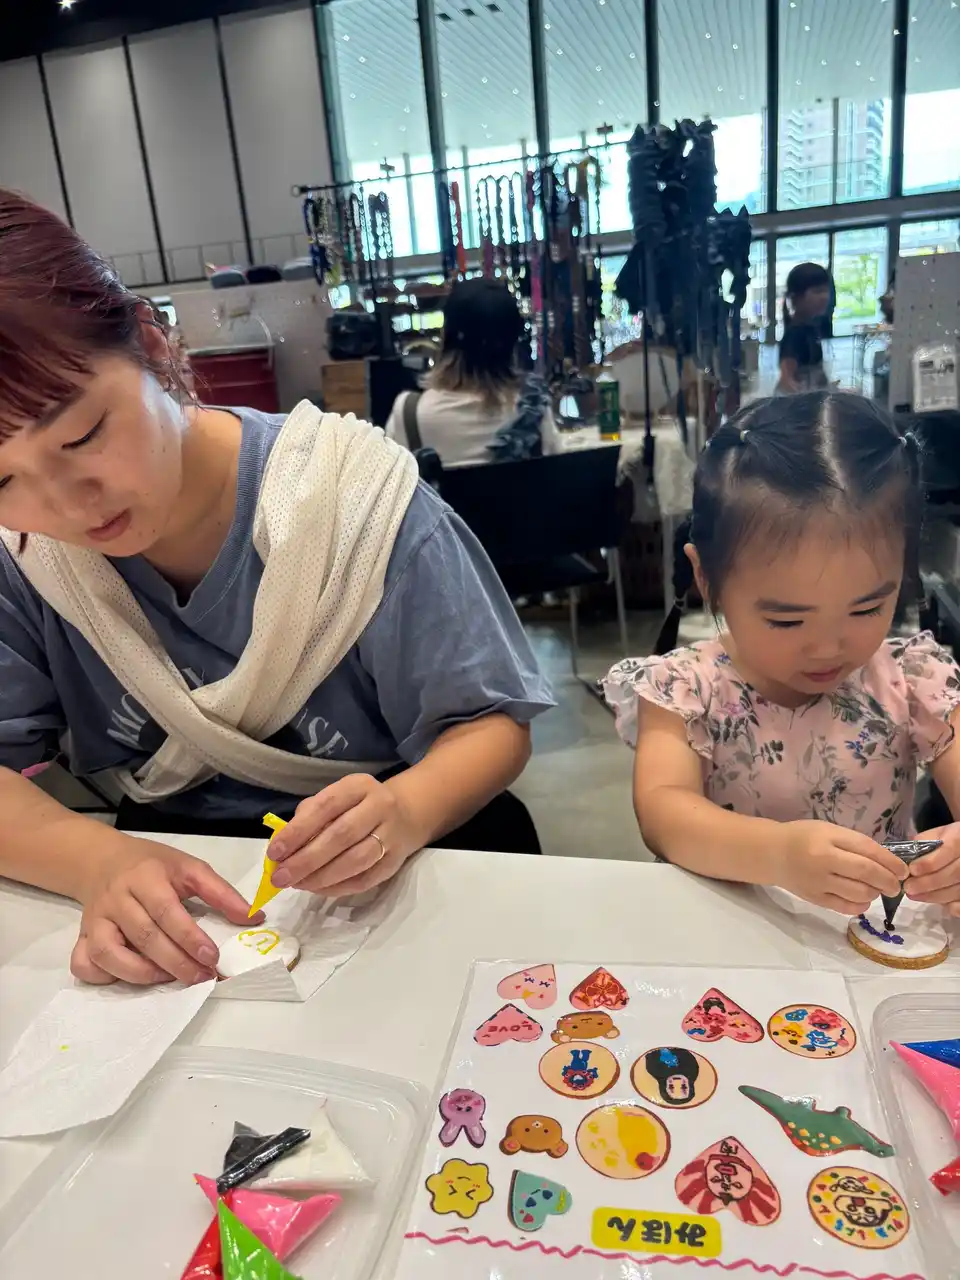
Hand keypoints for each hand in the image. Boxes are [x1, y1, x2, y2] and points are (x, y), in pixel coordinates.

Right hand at [72, 839, 258, 986]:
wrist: (103, 860)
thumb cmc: (153, 866)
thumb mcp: (188, 867)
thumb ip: (221, 892)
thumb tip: (254, 918)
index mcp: (146, 877)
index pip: (166, 911)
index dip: (189, 937)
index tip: (213, 957)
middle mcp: (117, 898)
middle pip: (144, 936)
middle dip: (176, 962)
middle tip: (202, 976)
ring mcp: (95, 919)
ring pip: (109, 953)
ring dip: (143, 973)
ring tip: (172, 977)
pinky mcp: (82, 935)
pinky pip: (83, 963)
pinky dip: (104, 976)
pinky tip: (130, 977)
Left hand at [269, 774, 417, 897]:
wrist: (407, 813)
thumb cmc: (358, 806)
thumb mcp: (336, 798)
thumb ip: (309, 816)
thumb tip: (283, 849)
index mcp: (359, 786)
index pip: (326, 806)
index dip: (298, 830)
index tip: (274, 852)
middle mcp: (380, 806)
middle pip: (341, 835)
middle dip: (306, 859)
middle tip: (281, 877)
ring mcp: (391, 835)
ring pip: (356, 860)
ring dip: (322, 876)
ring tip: (297, 884)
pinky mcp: (395, 861)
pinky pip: (365, 879)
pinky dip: (338, 888)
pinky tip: (317, 889)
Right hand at [774, 820, 906, 914]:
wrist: (772, 854)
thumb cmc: (804, 837)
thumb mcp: (828, 830)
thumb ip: (854, 844)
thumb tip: (887, 863)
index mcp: (828, 838)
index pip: (868, 850)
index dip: (890, 862)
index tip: (903, 870)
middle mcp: (823, 860)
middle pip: (867, 873)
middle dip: (889, 881)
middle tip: (897, 885)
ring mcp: (818, 882)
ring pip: (859, 893)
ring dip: (876, 893)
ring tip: (877, 889)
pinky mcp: (815, 899)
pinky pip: (845, 907)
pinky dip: (861, 905)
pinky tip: (863, 899)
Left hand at [905, 824, 959, 917]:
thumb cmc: (950, 839)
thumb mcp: (937, 833)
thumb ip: (923, 842)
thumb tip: (904, 857)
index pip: (948, 850)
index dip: (930, 862)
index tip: (912, 870)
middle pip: (955, 873)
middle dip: (929, 882)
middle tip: (909, 888)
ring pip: (959, 888)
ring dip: (936, 895)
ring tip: (915, 896)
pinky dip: (955, 906)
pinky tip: (943, 906)